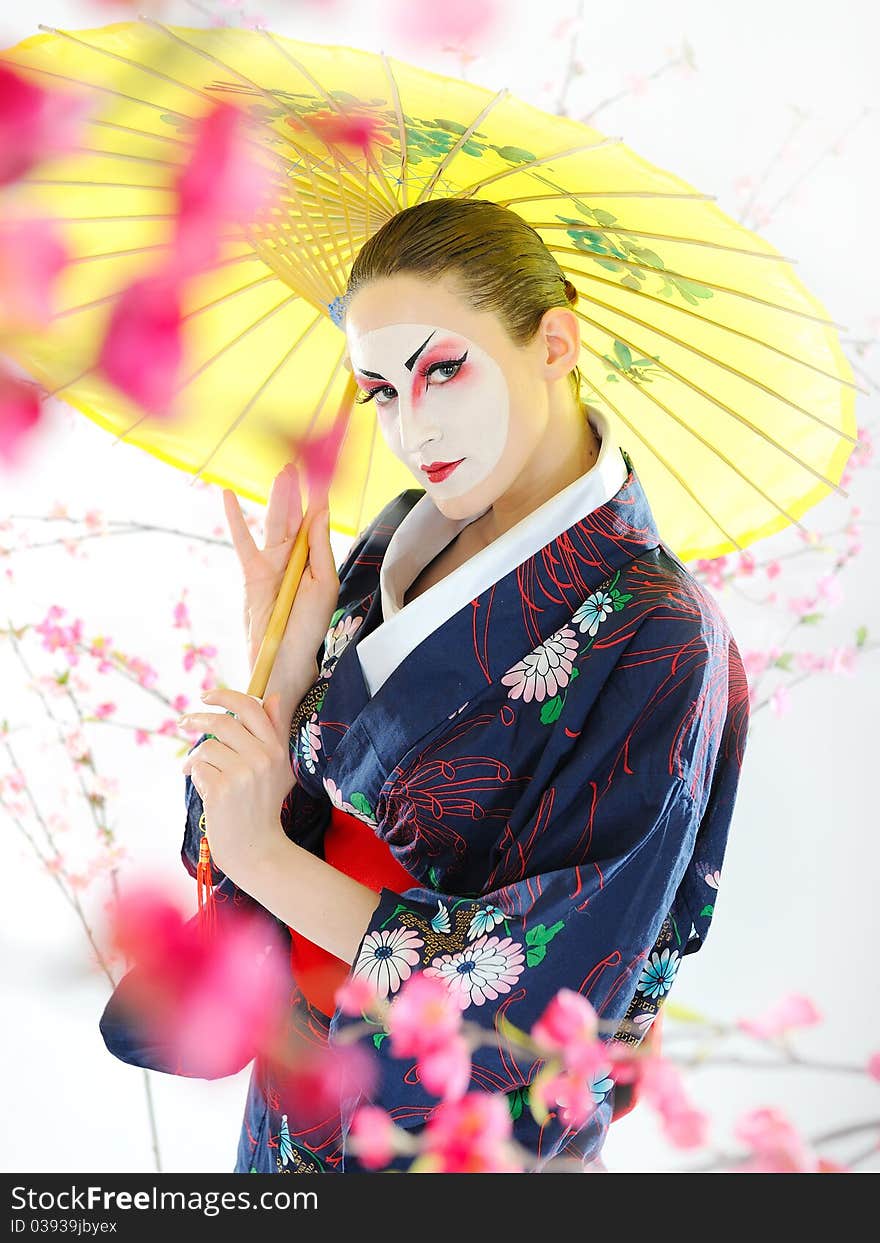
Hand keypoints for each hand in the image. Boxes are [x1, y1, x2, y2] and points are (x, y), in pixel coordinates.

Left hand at [178, 687, 291, 884]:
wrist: (256, 846)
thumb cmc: (263, 804)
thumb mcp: (279, 767)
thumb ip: (275, 730)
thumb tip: (275, 696)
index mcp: (277, 748)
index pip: (250, 707)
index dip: (224, 696)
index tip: (206, 696)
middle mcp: (263, 757)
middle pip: (222, 722)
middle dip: (196, 719)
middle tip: (182, 722)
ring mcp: (242, 774)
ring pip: (206, 747)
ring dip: (196, 758)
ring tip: (197, 771)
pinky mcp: (222, 789)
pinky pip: (197, 768)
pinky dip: (195, 776)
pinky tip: (205, 789)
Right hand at [222, 462, 338, 707]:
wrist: (287, 659)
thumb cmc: (309, 627)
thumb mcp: (324, 584)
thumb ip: (320, 546)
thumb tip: (320, 509)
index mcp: (312, 559)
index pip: (314, 521)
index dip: (316, 497)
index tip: (321, 471)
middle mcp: (291, 558)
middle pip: (292, 516)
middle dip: (295, 490)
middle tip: (297, 463)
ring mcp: (270, 563)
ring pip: (273, 522)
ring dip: (276, 497)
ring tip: (282, 472)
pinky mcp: (251, 573)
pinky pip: (241, 541)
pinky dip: (233, 518)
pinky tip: (225, 494)